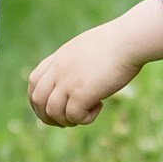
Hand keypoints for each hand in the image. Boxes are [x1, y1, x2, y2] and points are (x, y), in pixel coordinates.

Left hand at [26, 0, 162, 127]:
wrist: (129, 40)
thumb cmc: (117, 43)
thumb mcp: (88, 49)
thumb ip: (77, 63)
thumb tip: (80, 78)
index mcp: (58, 58)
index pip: (33, 83)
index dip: (38, 101)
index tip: (51, 109)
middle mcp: (58, 70)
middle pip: (38, 101)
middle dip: (48, 117)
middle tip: (68, 121)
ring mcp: (68, 81)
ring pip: (53, 112)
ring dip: (68, 120)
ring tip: (87, 113)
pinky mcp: (81, 93)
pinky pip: (74, 116)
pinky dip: (85, 118)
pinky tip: (100, 105)